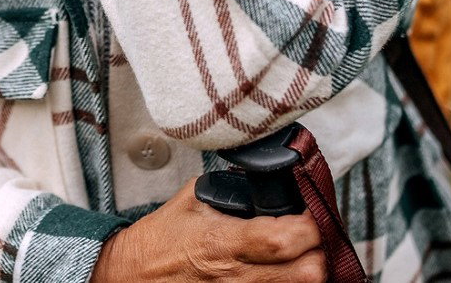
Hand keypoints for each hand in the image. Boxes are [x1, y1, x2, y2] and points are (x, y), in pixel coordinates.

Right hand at [92, 183, 324, 282]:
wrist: (129, 276)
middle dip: (320, 251)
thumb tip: (263, 177)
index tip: (313, 212)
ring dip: (309, 269)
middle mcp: (235, 277)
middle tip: (315, 235)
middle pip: (308, 273)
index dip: (311, 226)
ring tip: (303, 253)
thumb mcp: (191, 200)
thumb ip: (230, 188)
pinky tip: (284, 270)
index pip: (282, 240)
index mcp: (222, 242)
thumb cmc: (158, 241)